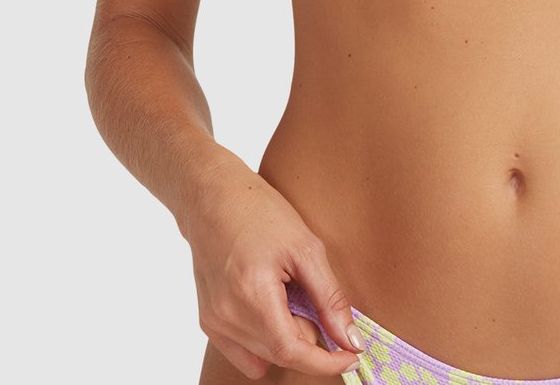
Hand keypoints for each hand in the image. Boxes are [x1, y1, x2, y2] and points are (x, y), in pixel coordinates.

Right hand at [180, 155, 363, 379]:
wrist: (212, 198)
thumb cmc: (259, 212)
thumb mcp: (306, 247)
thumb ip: (329, 298)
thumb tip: (350, 339)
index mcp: (252, 296)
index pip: (292, 352)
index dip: (325, 362)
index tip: (350, 357)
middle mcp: (227, 317)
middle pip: (281, 353)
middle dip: (309, 336)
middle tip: (313, 297)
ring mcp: (214, 322)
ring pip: (264, 355)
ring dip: (287, 337)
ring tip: (289, 294)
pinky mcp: (209, 322)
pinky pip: (245, 352)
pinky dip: (266, 340)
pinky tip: (272, 307)